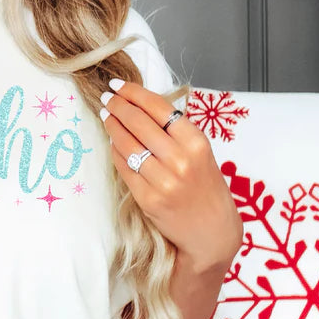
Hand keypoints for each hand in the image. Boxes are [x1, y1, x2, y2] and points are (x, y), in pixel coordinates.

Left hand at [99, 78, 242, 271]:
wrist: (212, 232)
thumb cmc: (207, 190)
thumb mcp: (202, 154)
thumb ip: (176, 133)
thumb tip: (141, 108)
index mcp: (197, 143)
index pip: (159, 108)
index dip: (134, 93)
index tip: (118, 86)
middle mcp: (180, 160)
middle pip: (139, 123)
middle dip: (118, 106)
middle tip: (107, 98)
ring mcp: (163, 181)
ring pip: (127, 144)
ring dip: (112, 126)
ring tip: (106, 115)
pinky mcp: (147, 199)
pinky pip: (124, 167)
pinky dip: (116, 151)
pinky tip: (112, 142)